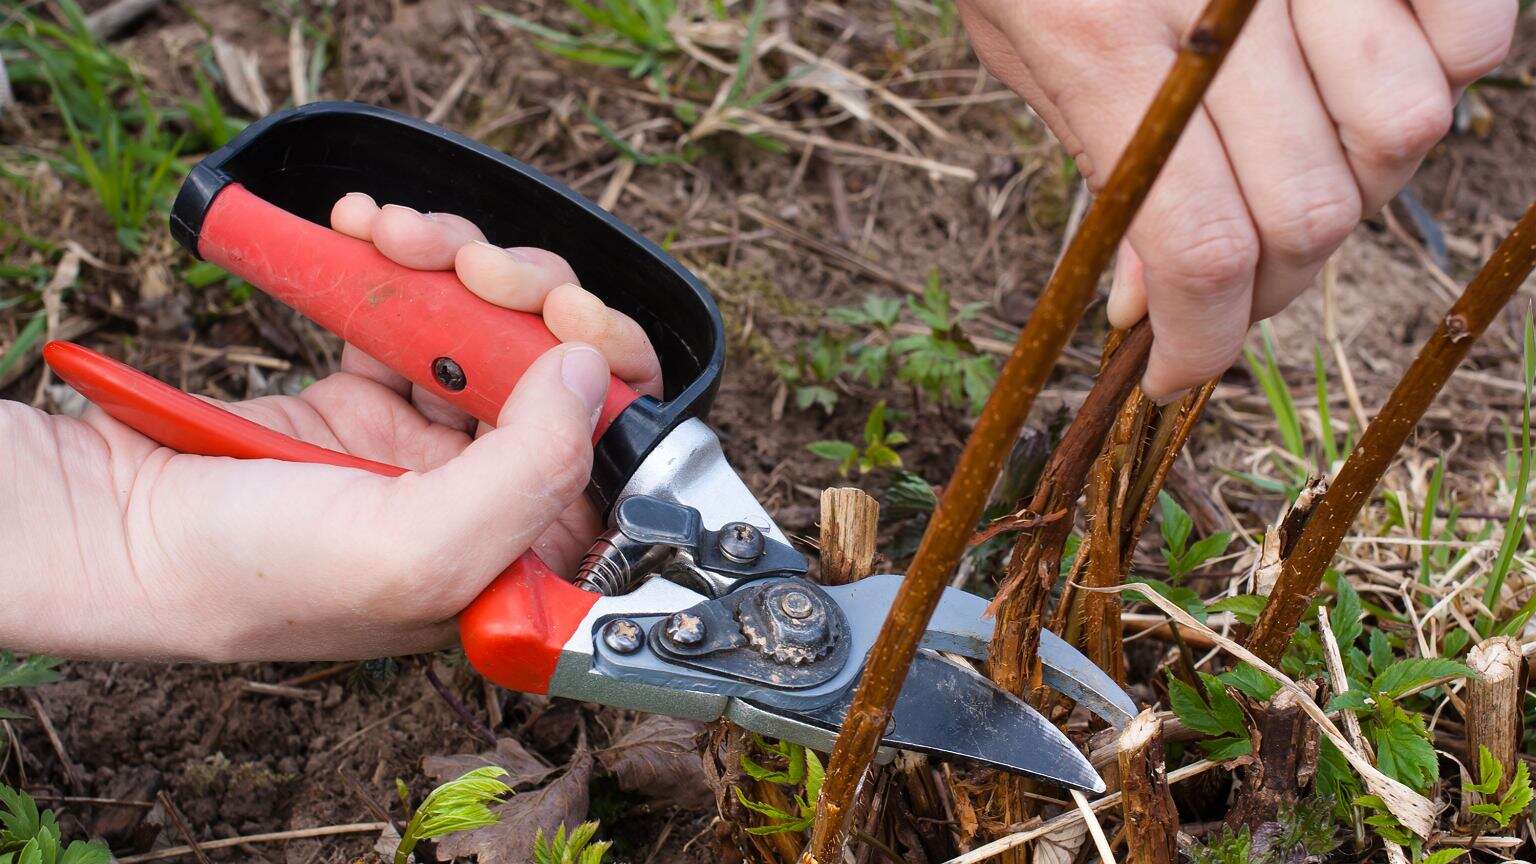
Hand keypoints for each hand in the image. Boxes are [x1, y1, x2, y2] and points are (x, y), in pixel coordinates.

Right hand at [0, 195, 661, 661]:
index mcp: (515, 554)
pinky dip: (396, 261)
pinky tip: (366, 228)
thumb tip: (590, 373)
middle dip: (529, 296)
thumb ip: (530, 471)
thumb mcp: (418, 552)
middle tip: (481, 268)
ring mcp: (422, 441)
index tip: (570, 318)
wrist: (107, 527)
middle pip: (558, 371)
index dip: (609, 374)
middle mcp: (481, 497)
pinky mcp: (366, 392)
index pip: (611, 454)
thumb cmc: (252, 573)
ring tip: (403, 235)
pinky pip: (412, 308)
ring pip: (489, 324)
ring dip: (459, 262)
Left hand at [957, 0, 1516, 397]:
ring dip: (1354, 182)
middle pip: (1313, 206)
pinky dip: (1437, 73)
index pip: (1200, 243)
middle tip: (1226, 280)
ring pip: (1407, 129)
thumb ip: (1106, 173)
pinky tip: (1357, 74)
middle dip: (1268, 282)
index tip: (1182, 372)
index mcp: (1106, 38)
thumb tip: (1158, 309)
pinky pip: (1473, 33)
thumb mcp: (1026, 45)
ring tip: (1291, 165)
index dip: (1205, 340)